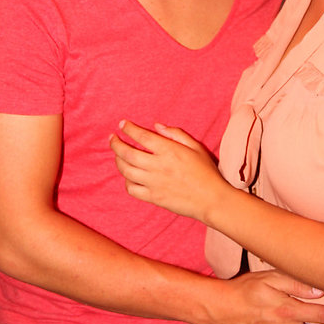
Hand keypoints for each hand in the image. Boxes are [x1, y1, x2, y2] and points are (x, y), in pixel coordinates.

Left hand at [110, 120, 224, 219]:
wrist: (211, 199)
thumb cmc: (206, 172)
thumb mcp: (195, 147)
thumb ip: (176, 134)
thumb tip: (156, 126)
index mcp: (169, 151)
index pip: (142, 136)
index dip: (129, 129)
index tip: (122, 124)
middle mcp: (158, 166)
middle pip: (127, 153)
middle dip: (116, 144)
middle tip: (112, 138)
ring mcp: (154, 183)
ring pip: (126, 170)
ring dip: (118, 161)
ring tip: (117, 155)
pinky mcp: (153, 197)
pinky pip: (131, 189)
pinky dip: (126, 181)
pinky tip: (128, 175)